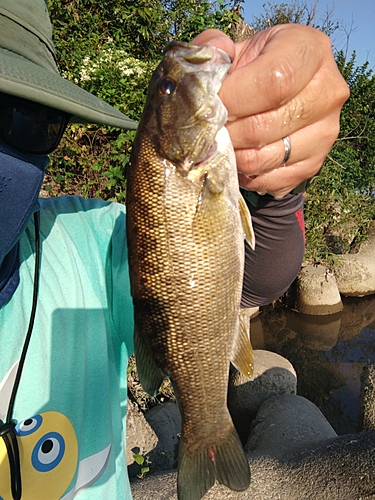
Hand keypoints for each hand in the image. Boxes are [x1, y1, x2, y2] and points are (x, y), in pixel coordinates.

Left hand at [193, 25, 349, 198]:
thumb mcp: (236, 50)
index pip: (273, 83)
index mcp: (310, 51)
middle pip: (265, 127)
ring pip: (264, 158)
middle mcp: (328, 92)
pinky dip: (245, 174)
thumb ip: (214, 50)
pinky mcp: (314, 164)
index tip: (210, 106)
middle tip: (209, 130)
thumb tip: (206, 67)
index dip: (233, 100)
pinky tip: (238, 156)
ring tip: (221, 142)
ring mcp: (326, 133)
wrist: (282, 95)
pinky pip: (270, 179)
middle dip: (227, 132)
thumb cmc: (254, 70)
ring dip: (232, 156)